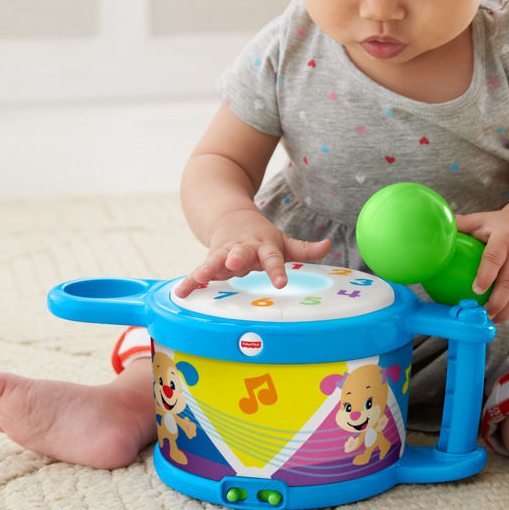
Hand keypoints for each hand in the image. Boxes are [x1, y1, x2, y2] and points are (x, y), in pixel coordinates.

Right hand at [174, 209, 330, 297]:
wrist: (230, 216)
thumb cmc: (260, 236)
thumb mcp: (282, 241)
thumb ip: (304, 248)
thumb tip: (328, 246)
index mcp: (263, 246)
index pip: (273, 258)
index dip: (276, 270)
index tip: (281, 282)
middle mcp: (242, 249)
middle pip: (241, 254)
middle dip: (238, 259)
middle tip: (235, 263)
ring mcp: (223, 253)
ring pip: (216, 260)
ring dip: (209, 269)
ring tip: (201, 277)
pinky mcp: (209, 260)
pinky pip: (198, 272)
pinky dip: (190, 282)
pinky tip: (180, 293)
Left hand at [453, 208, 508, 320]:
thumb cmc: (497, 225)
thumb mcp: (480, 220)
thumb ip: (460, 225)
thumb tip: (437, 229)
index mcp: (505, 237)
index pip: (495, 257)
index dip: (486, 274)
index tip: (476, 290)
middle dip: (496, 302)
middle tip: (482, 313)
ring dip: (506, 310)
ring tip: (491, 318)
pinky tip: (506, 314)